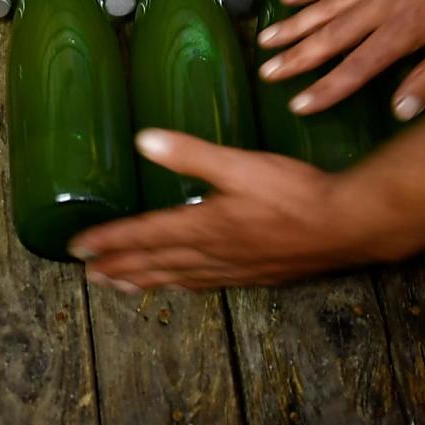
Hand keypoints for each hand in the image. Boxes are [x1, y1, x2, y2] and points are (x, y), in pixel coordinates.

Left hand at [68, 129, 401, 290]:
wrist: (345, 226)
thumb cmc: (295, 194)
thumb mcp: (240, 165)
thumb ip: (192, 154)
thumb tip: (144, 139)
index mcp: (203, 226)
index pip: (145, 234)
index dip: (110, 240)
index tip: (79, 247)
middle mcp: (211, 253)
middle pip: (155, 263)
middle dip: (119, 266)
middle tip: (88, 274)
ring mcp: (233, 268)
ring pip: (177, 278)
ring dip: (144, 280)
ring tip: (118, 285)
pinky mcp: (253, 275)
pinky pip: (204, 284)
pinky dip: (181, 285)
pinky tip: (179, 286)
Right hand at [257, 0, 424, 119]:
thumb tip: (400, 111)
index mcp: (402, 32)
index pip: (355, 68)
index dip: (324, 89)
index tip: (297, 105)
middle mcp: (380, 7)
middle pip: (328, 37)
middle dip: (294, 58)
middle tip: (266, 73)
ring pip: (323, 7)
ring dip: (292, 24)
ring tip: (264, 40)